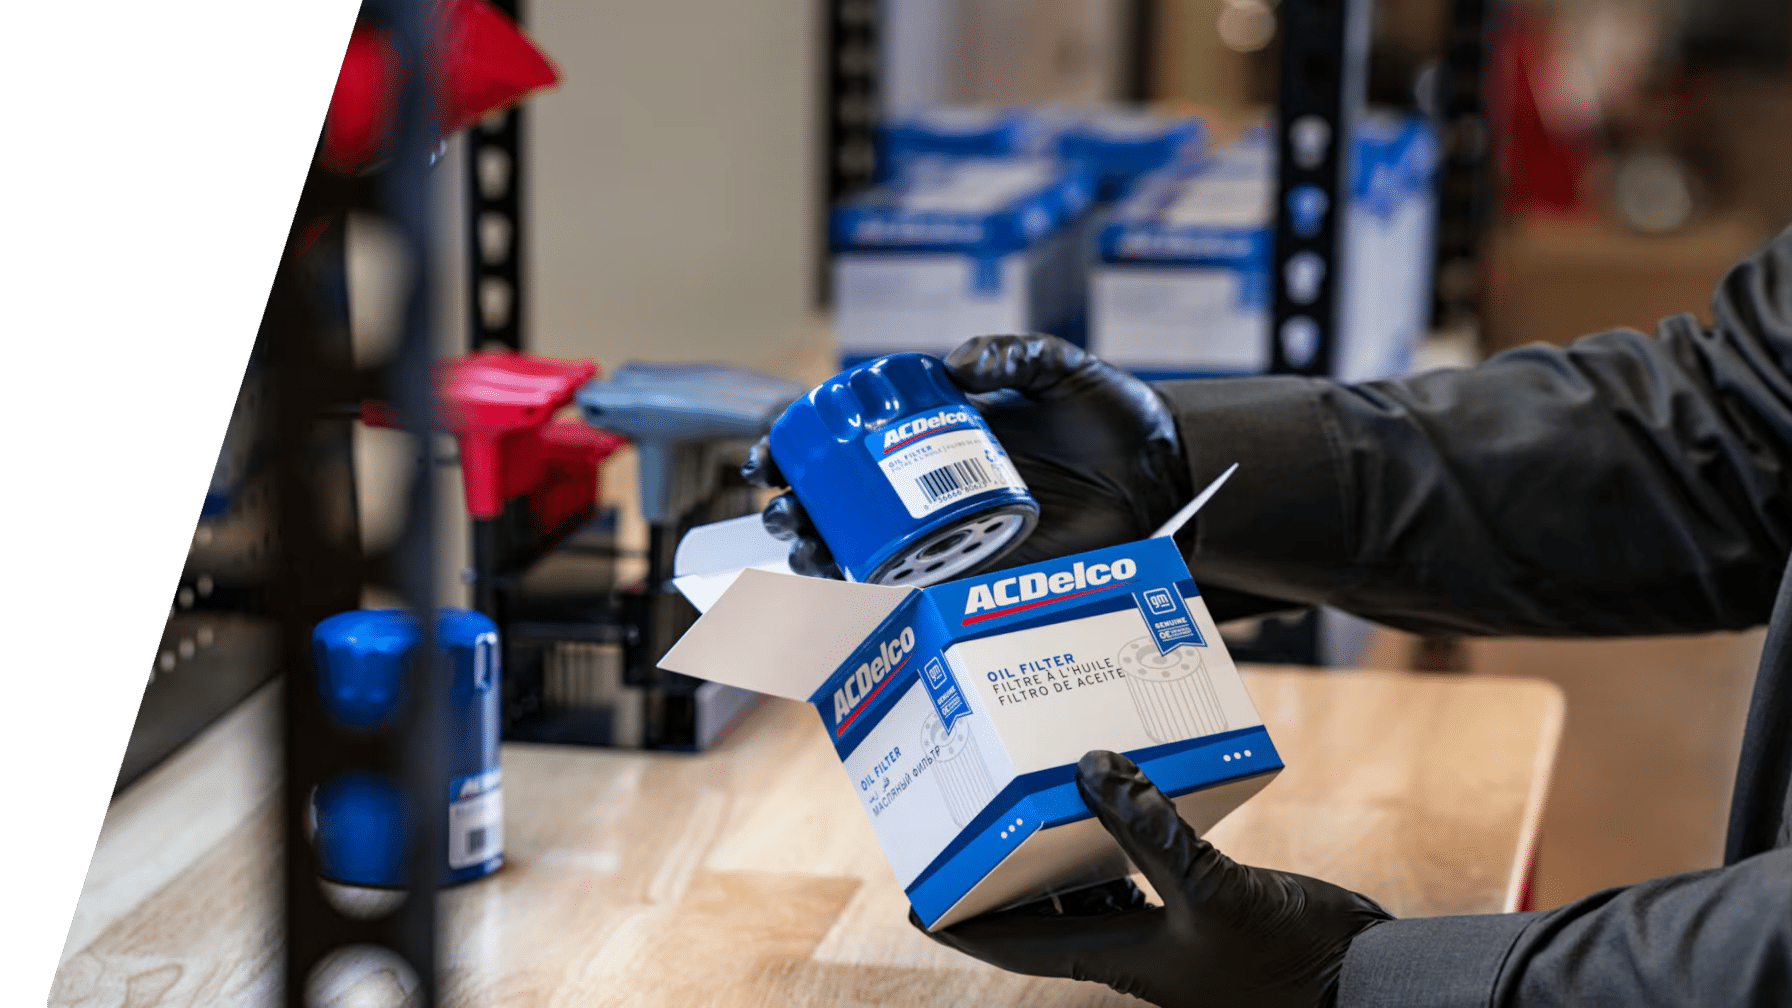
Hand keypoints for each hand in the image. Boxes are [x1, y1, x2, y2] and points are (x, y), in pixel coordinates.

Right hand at [741, 334, 1193, 577]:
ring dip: (818, 554)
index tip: (773, 451)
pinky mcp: (980, 573)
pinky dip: (871, 595)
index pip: (850, 441)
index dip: (800, 447)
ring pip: (863, 550)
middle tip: (784, 507)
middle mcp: (932, 488)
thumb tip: (955, 362)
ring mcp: (952, 532)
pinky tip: (841, 590)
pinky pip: (916, 589)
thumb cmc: (1113, 417)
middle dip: (794, 508)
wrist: (1163, 475)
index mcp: (936, 434)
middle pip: (839, 502)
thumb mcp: (1063, 369)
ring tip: (802, 545)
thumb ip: (1015, 354)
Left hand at [912, 751, 1391, 1007]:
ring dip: (1057, 857)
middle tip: (972, 831)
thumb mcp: (1214, 886)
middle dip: (1003, 880)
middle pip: (1042, 917)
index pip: (1012, 944)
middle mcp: (1133, 951)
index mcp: (1117, 959)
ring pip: (1089, 895)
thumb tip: (1087, 766)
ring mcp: (1168, 936)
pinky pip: (1140, 877)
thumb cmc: (1292, 958)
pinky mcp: (1203, 913)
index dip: (960, 922)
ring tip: (1031, 805)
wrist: (1368, 983)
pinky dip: (1122, 844)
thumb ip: (1150, 828)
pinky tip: (1124, 808)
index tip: (917, 898)